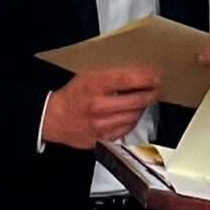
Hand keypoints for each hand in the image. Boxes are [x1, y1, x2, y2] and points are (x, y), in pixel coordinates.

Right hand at [41, 67, 160, 148]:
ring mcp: (100, 124)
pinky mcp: (102, 138)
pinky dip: (133, 120)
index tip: (155, 76)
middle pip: (136, 100)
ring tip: (144, 99)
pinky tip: (132, 113)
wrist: (53, 119)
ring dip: (143, 107)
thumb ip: (110, 74)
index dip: (145, 78)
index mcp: (93, 86)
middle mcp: (98, 106)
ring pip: (135, 115)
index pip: (126, 80)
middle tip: (156, 88)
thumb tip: (137, 72)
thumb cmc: (72, 96)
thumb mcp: (88, 76)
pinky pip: (127, 129)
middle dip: (151, 93)